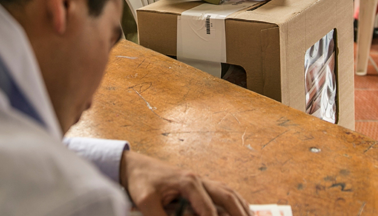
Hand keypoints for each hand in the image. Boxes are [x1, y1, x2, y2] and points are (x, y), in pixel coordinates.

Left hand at [120, 151, 251, 215]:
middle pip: (226, 196)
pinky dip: (235, 201)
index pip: (209, 209)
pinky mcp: (198, 184)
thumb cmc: (141, 182)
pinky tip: (241, 211)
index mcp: (188, 183)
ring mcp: (200, 180)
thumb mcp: (146, 202)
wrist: (135, 166)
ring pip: (228, 192)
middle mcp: (198, 179)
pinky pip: (222, 191)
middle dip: (239, 213)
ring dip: (241, 207)